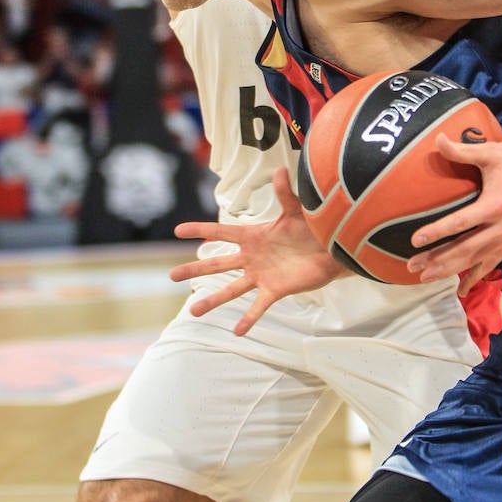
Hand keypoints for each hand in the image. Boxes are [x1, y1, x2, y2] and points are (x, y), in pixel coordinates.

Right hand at [172, 167, 343, 335]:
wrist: (331, 251)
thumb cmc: (311, 229)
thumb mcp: (295, 211)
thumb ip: (285, 194)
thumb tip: (281, 169)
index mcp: (252, 236)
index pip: (220, 231)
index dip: (199, 229)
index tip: (177, 231)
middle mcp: (251, 257)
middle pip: (217, 263)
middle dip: (194, 269)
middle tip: (171, 275)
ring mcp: (261, 275)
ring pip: (231, 288)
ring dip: (212, 300)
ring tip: (192, 311)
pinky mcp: (275, 290)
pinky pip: (258, 306)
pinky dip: (248, 319)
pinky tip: (236, 331)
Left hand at [406, 130, 501, 291]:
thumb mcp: (488, 152)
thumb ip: (461, 150)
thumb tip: (437, 139)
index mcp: (495, 205)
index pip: (460, 223)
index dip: (437, 232)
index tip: (415, 240)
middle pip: (465, 249)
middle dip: (438, 259)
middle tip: (413, 266)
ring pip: (475, 260)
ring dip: (450, 270)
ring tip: (426, 277)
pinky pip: (491, 264)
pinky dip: (475, 277)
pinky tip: (460, 289)